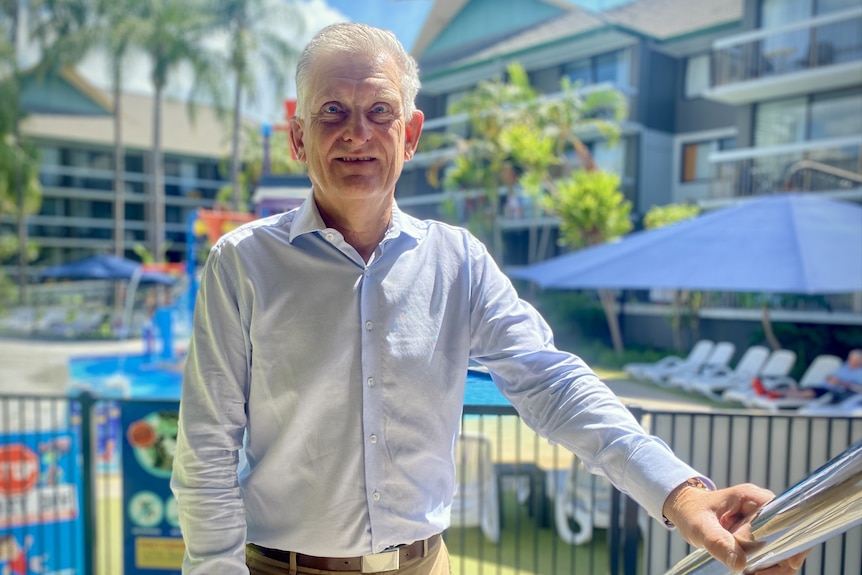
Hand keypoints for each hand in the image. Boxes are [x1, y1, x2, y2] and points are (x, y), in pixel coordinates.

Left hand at [662, 482, 808, 573]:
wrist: (686, 511)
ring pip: (783, 547)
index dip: (791, 540)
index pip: (784, 517)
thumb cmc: (692, 512)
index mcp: (752, 497)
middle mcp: (763, 508)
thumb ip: (717, 541)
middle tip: (761, 574)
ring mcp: (763, 522)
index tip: (787, 563)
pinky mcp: (760, 534)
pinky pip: (772, 552)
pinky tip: (753, 573)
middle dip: (782, 559)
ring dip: (774, 565)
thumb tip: (739, 563)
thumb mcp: (700, 525)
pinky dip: (767, 566)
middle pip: (789, 535)